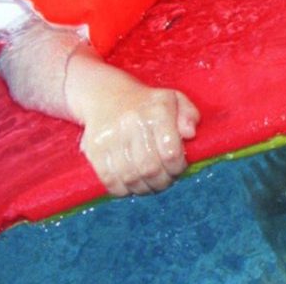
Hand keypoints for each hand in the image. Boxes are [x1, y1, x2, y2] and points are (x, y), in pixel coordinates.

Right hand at [78, 85, 199, 196]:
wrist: (106, 95)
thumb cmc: (147, 103)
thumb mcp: (174, 100)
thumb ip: (189, 115)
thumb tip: (190, 133)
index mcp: (157, 111)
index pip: (170, 152)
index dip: (178, 168)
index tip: (178, 168)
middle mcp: (133, 123)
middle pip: (150, 168)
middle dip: (162, 182)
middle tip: (165, 180)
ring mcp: (111, 137)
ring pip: (130, 177)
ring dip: (144, 188)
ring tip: (150, 185)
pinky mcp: (94, 149)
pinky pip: (109, 180)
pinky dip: (123, 190)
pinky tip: (131, 186)